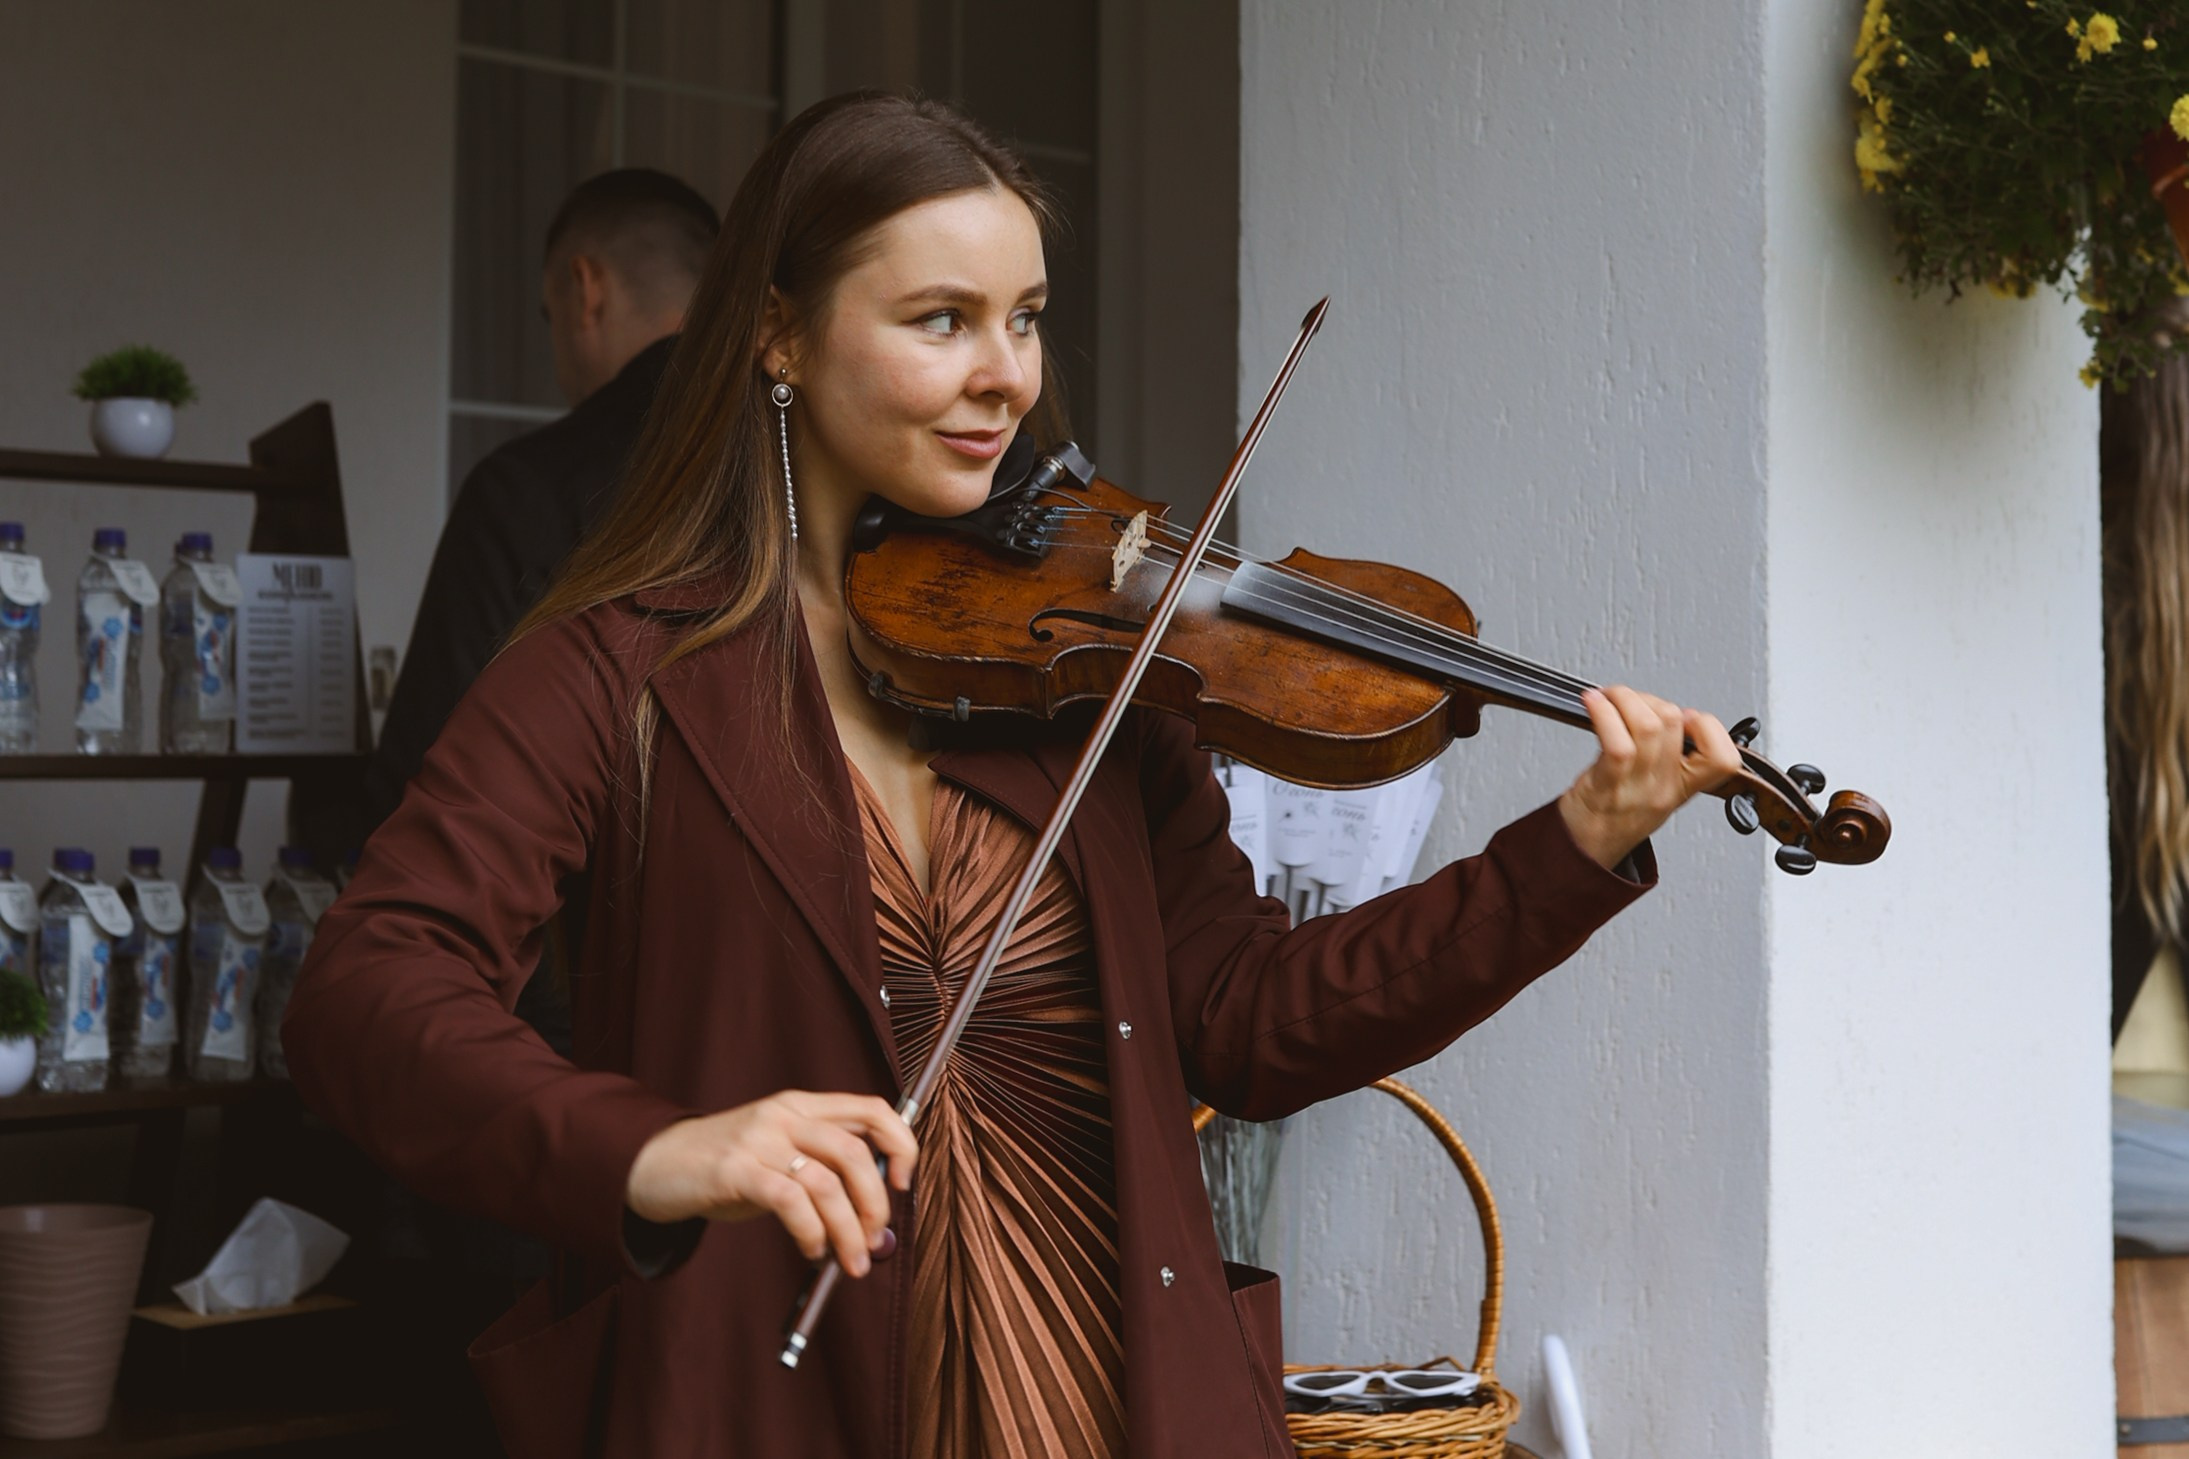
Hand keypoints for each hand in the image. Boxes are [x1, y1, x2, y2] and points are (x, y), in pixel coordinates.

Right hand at [624, 1090, 915, 1276]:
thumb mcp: (778, 1157)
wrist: (655, 1164)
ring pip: (827, 1182)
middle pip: (855, 1151)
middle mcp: (785, 1115)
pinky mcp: (735, 1170)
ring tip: (849, 1262)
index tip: (903, 1184)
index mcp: (802, 1105)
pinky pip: (791, 1201)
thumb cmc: (725, 1168)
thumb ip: (824, 1178)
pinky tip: (811, 1250)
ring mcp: (759, 1139)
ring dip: (848, 1230)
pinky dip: (811, 1232)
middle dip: (875, 1203)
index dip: (901, 1143)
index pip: (873, 1109)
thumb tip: (875, 1230)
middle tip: (874, 1239)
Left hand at [1557, 685, 1741, 869]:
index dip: (1709, 727)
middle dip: (1651, 700)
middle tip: (1630, 702)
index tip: (1686, 716)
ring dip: (1625, 698)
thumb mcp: (1656, 788)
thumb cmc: (1613, 814)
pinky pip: (1616, 741)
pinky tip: (1594, 704)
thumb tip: (1668, 712)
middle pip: (1675, 723)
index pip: (1724, 758)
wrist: (1583, 849)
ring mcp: (1637, 786)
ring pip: (1649, 725)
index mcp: (1683, 788)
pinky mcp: (1607, 783)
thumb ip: (1669, 754)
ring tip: (1608, 698)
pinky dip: (1603, 712)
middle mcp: (1664, 787)